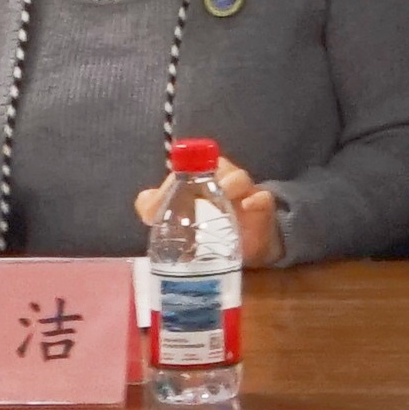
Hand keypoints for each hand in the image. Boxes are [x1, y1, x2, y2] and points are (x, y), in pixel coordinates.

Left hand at [128, 157, 286, 268]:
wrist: (246, 247)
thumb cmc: (209, 226)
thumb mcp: (178, 218)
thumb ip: (156, 207)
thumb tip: (144, 201)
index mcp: (204, 178)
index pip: (195, 163)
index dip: (186, 168)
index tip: (177, 184)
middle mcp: (225, 181)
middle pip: (220, 166)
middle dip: (210, 174)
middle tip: (199, 190)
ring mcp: (246, 194)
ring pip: (241, 178)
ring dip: (232, 184)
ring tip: (224, 195)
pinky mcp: (262, 210)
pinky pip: (263, 199)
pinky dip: (256, 200)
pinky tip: (247, 207)